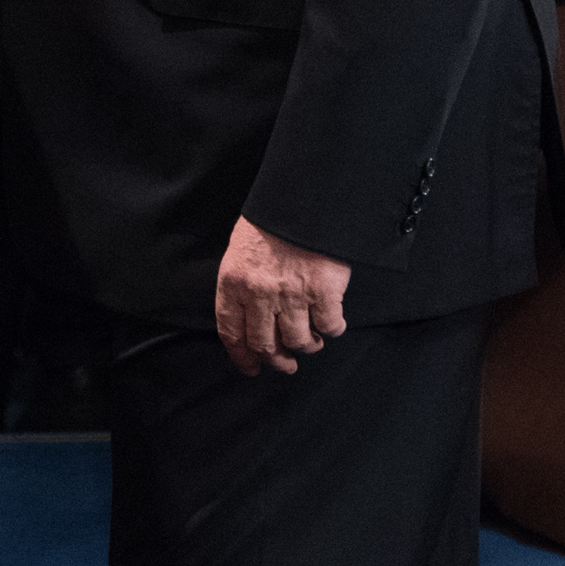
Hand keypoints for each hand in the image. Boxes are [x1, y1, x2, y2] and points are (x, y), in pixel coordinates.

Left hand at [214, 216, 349, 375]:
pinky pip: (329, 326)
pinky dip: (332, 329)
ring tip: (312, 341)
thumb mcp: (242, 250)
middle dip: (276, 360)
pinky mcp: (324, 292)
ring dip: (306, 346)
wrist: (303, 199)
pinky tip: (332, 322)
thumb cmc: (271, 221)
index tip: (251, 367)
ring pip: (298, 341)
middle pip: (265, 344)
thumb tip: (250, 319)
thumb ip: (242, 284)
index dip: (242, 356)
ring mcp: (293, 295)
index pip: (232, 331)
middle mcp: (260, 294)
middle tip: (286, 364)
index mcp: (234, 282)